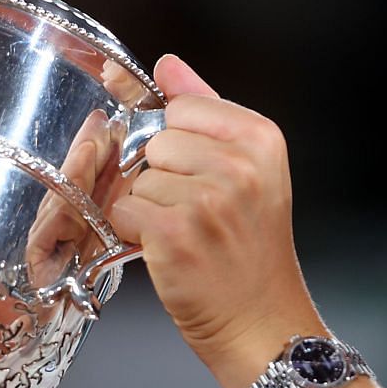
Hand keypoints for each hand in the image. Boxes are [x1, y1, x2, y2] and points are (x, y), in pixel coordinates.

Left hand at [106, 54, 323, 384]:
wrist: (262, 322)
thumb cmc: (250, 252)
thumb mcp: (248, 171)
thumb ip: (206, 110)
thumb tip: (166, 64)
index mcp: (261, 138)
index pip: (182, 107)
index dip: (179, 144)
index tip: (202, 176)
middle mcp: (240, 164)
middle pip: (157, 140)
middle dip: (162, 177)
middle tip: (195, 214)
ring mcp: (208, 199)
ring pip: (138, 177)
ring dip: (149, 208)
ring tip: (186, 236)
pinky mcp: (175, 233)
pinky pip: (124, 209)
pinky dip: (135, 233)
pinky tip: (168, 251)